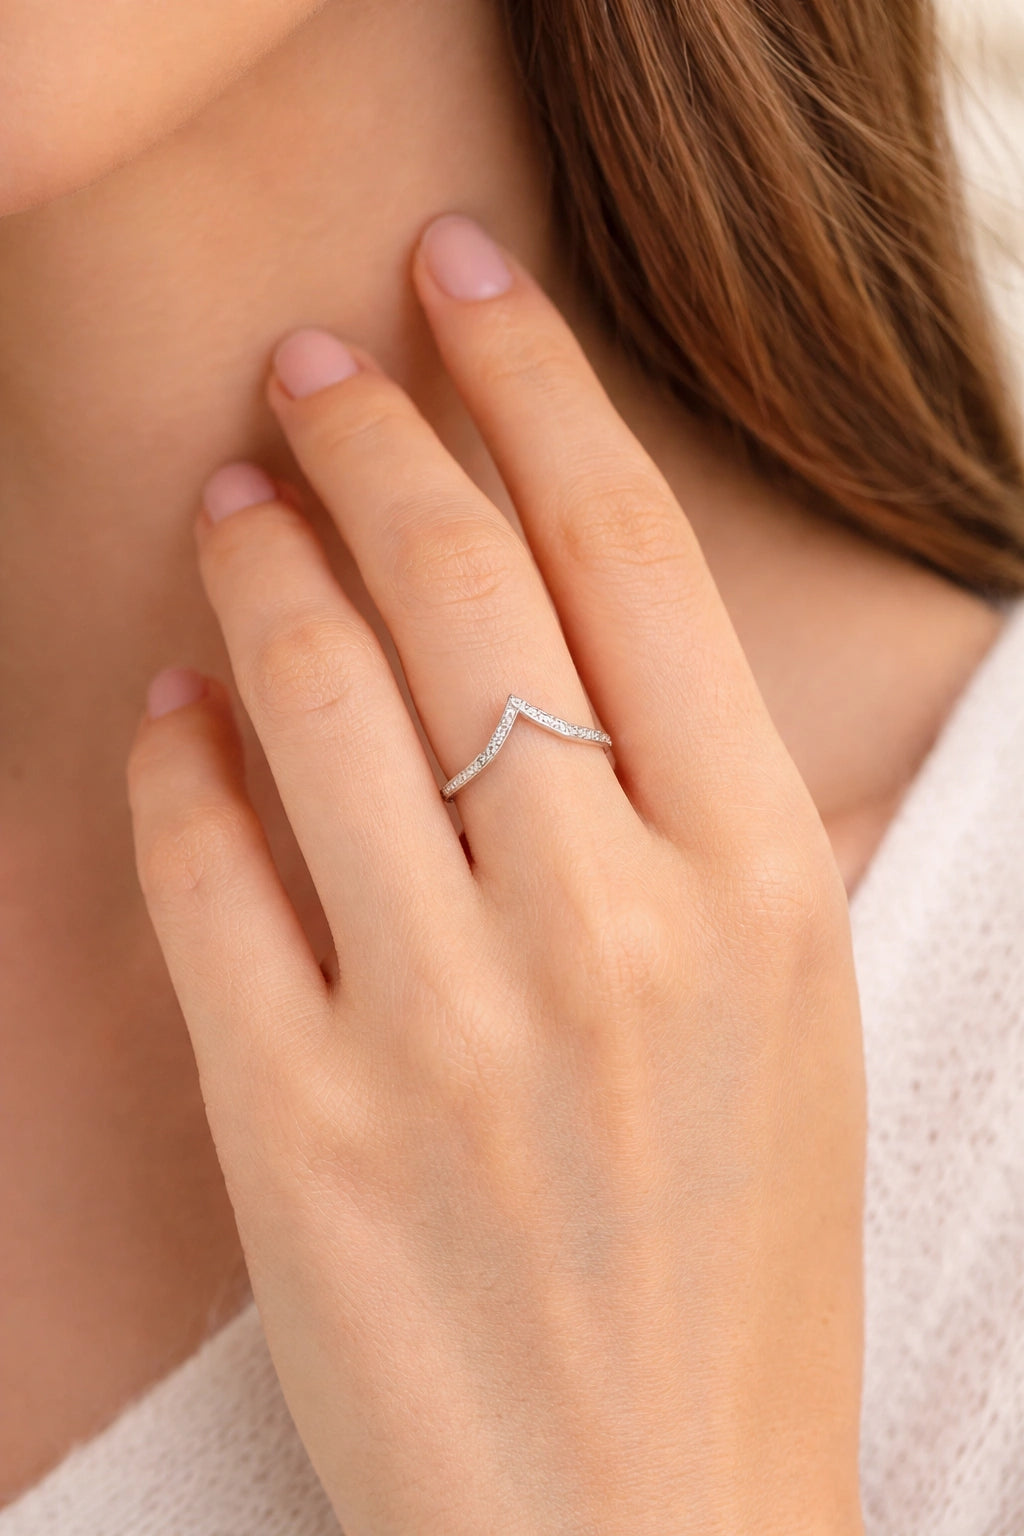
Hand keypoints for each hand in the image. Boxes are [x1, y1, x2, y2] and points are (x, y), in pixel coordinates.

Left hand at [126, 214, 865, 1534]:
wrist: (649, 1529)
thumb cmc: (736, 1262)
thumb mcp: (781, 1009)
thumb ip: (678, 814)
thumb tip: (523, 645)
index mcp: (758, 884)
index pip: (625, 554)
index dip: (534, 384)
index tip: (467, 285)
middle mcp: (606, 928)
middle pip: (459, 587)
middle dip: (376, 434)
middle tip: (316, 358)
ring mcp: (437, 1028)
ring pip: (308, 698)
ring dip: (259, 558)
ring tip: (235, 486)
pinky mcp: (292, 1127)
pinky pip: (204, 870)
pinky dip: (176, 757)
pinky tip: (174, 698)